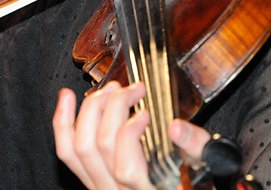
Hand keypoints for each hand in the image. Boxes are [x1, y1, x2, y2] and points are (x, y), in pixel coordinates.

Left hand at [53, 82, 219, 189]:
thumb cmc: (194, 183)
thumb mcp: (208, 168)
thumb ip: (198, 148)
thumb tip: (175, 128)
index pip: (125, 169)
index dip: (130, 133)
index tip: (145, 112)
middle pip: (97, 148)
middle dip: (111, 107)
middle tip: (130, 90)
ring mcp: (101, 188)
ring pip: (77, 149)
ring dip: (89, 109)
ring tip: (109, 90)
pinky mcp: (92, 180)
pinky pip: (68, 153)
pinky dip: (63, 122)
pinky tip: (66, 97)